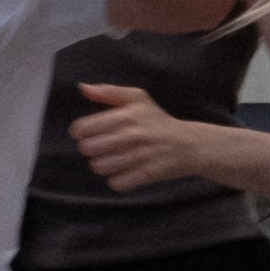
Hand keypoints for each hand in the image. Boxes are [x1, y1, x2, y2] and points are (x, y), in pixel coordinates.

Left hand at [71, 83, 192, 191]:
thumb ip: (108, 92)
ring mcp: (140, 155)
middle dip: (91, 150)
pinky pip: (116, 183)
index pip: (84, 128)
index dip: (80, 133)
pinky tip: (123, 172)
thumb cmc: (158, 121)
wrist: (190, 144)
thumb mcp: (137, 99)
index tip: (85, 135)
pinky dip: (116, 180)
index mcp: (126, 115)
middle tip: (100, 148)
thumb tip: (83, 88)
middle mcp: (132, 135)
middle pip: (89, 149)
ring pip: (100, 167)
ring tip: (111, 160)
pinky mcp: (147, 174)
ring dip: (102, 165)